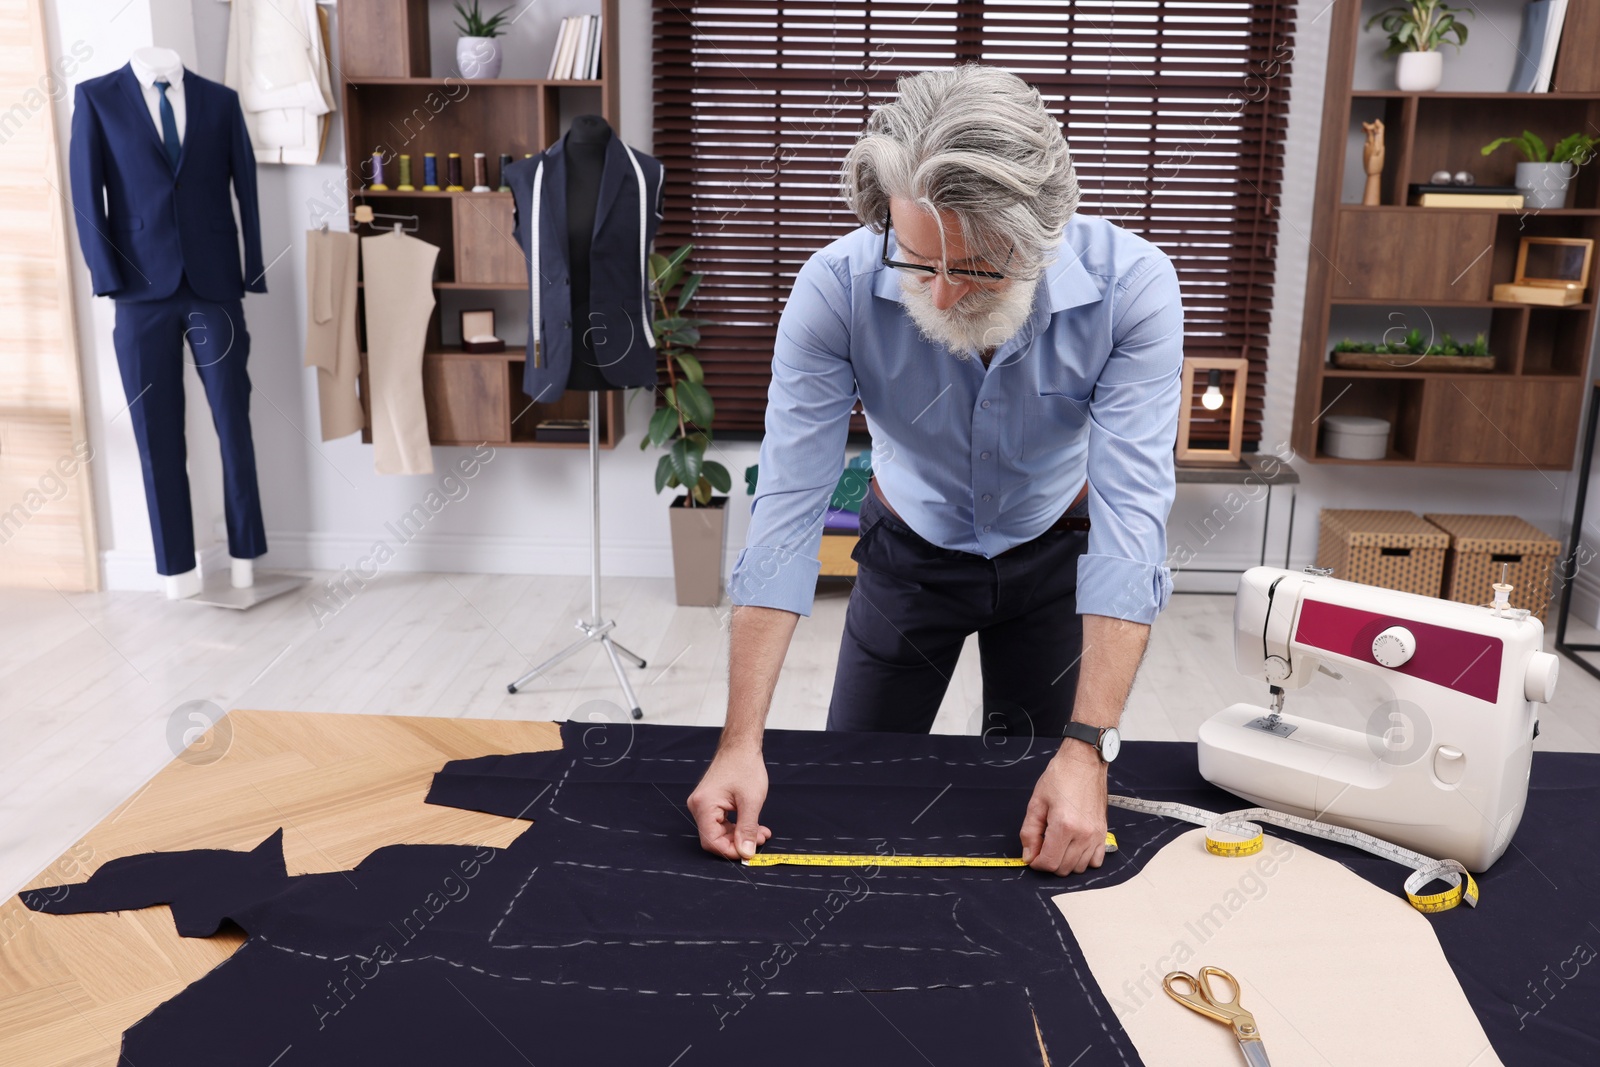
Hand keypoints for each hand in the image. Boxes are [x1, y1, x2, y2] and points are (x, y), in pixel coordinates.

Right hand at [687, 744, 772, 859]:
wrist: (741, 746)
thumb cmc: (745, 767)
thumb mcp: (751, 801)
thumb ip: (748, 829)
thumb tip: (746, 852)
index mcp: (704, 805)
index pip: (712, 841)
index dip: (731, 851)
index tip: (749, 853)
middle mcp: (698, 806)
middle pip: (715, 838)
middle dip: (738, 842)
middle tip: (761, 839)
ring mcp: (702, 804)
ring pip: (719, 832)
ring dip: (740, 835)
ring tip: (761, 832)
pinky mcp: (710, 803)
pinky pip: (721, 823)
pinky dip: (737, 826)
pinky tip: (754, 826)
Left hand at [1018, 743, 1108, 875]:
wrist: (1084, 761)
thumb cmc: (1060, 777)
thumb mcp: (1036, 802)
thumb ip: (1029, 832)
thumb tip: (1029, 856)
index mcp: (1064, 826)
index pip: (1049, 863)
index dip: (1036, 863)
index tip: (1032, 854)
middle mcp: (1083, 834)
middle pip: (1064, 868)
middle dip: (1049, 862)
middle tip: (1043, 845)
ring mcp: (1096, 835)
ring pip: (1079, 868)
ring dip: (1065, 862)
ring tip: (1058, 843)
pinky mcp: (1103, 832)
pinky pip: (1096, 861)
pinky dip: (1083, 859)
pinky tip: (1074, 846)